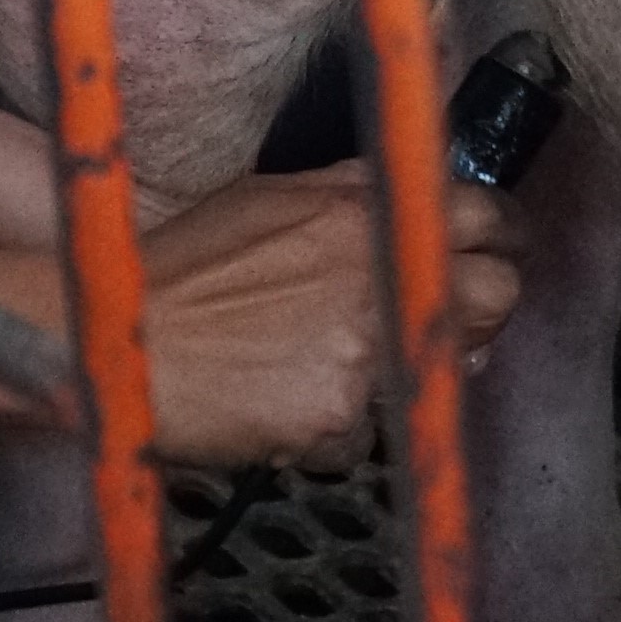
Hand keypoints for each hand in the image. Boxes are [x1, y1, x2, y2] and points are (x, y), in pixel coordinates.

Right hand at [141, 163, 519, 468]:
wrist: (122, 340)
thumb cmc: (180, 269)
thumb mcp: (269, 198)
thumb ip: (347, 194)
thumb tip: (410, 193)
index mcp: (358, 206)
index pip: (482, 211)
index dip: (494, 237)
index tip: (488, 252)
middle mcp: (373, 270)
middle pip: (498, 291)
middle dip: (480, 309)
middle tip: (442, 321)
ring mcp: (363, 346)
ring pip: (436, 369)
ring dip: (405, 372)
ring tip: (332, 365)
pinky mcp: (342, 415)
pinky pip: (370, 428)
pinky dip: (337, 423)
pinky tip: (286, 402)